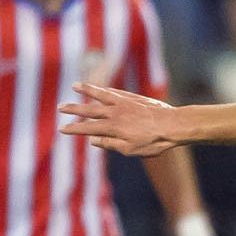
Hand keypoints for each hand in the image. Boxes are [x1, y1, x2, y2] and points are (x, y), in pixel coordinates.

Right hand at [59, 82, 179, 156]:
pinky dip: (105, 89)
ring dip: (86, 90)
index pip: (88, 128)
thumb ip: (110, 144)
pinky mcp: (133, 97)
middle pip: (89, 110)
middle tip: (60, 107)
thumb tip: (93, 141)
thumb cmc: (155, 141)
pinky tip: (99, 88)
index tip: (62, 129)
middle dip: (74, 109)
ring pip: (100, 95)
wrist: (174, 124)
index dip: (74, 129)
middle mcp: (115, 113)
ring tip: (74, 86)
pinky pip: (115, 92)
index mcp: (113, 128)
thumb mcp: (131, 150)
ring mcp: (124, 103)